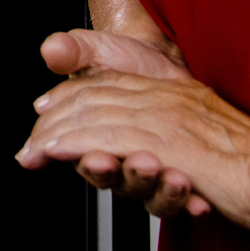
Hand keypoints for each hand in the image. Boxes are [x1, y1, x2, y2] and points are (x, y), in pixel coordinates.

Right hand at [17, 29, 249, 226]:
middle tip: (111, 162)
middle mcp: (115, 157)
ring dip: (153, 187)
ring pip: (143, 192)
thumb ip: (73, 51)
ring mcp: (147, 169)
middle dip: (112, 172)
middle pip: (107, 176)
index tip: (72, 153)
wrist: (169, 64)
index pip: (69, 150)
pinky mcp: (179, 174)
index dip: (64, 152)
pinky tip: (198, 201)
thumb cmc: (127, 59)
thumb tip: (51, 49)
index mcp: (87, 134)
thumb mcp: (97, 48)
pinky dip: (188, 202)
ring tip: (170, 176)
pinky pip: (180, 199)